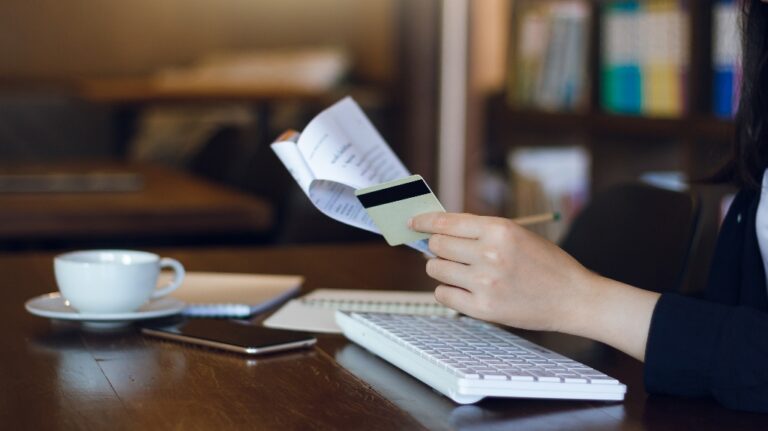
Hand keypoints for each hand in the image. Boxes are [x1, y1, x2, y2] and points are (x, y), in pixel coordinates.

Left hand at [410, 212, 596, 332]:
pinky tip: (462, 288)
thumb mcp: (517, 235)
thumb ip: (481, 231)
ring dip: (440, 268)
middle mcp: (490, 254)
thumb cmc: (546, 264)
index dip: (424, 221)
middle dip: (437, 246)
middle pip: (437, 245)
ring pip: (435, 269)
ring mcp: (485, 283)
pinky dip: (447, 290)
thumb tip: (438, 231)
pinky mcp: (483, 308)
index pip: (447, 222)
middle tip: (446, 251)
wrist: (573, 298)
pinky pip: (442, 294)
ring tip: (459, 271)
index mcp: (500, 230)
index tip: (413, 223)